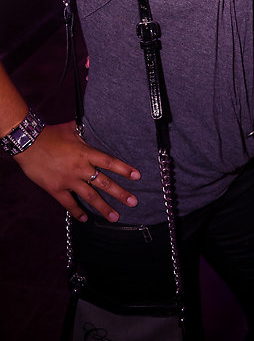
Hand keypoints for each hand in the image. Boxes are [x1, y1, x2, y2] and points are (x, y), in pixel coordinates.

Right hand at [15, 121, 140, 221]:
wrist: (28, 143)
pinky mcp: (56, 189)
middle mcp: (80, 168)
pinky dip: (77, 212)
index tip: (137, 176)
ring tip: (115, 217)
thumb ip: (83, 131)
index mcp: (86, 153)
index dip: (125, 169)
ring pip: (90, 197)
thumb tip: (90, 122)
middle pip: (104, 183)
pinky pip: (69, 204)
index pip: (110, 162)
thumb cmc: (50, 134)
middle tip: (134, 202)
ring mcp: (69, 180)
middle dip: (120, 194)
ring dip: (104, 208)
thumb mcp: (71, 129)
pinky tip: (85, 218)